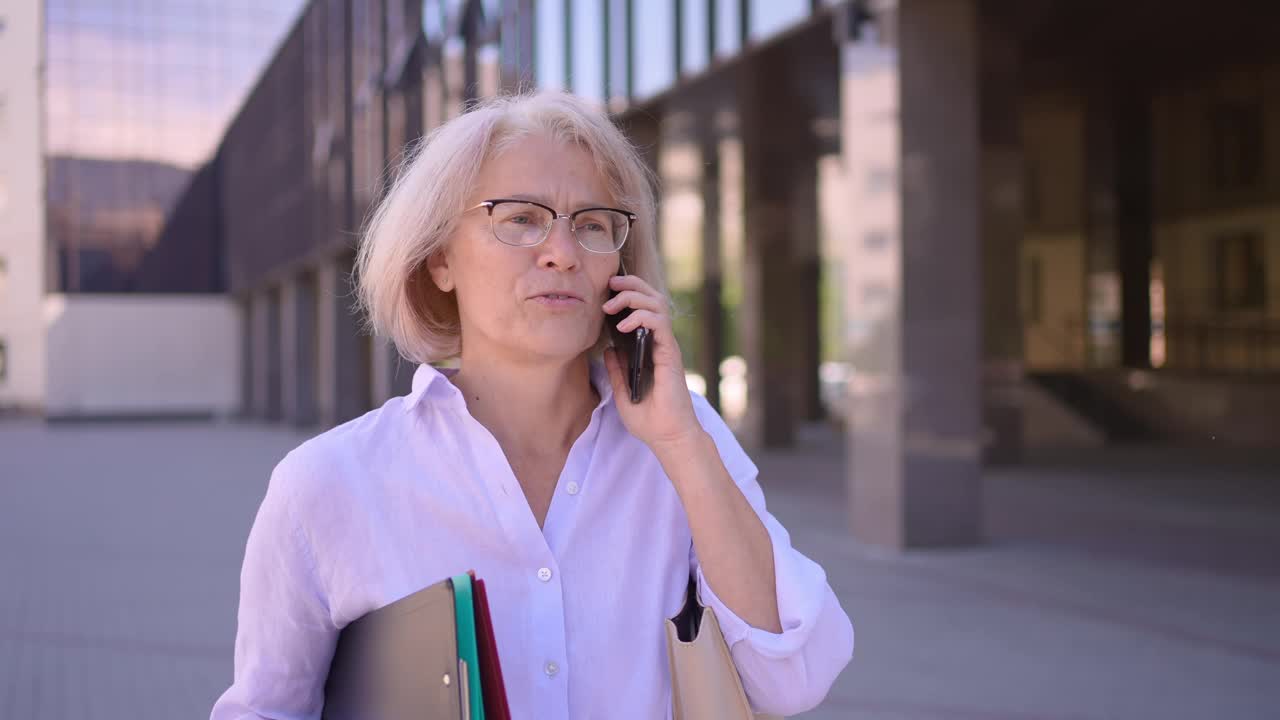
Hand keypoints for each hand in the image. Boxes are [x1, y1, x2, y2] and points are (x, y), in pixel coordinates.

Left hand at [601, 274, 700, 449]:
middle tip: (609, 286)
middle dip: (630, 285)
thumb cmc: (649, 419)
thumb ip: (617, 370)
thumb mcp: (623, 392)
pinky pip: (659, 323)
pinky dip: (640, 317)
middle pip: (651, 298)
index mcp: (650, 349)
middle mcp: (660, 343)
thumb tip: (608, 349)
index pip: (643, 309)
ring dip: (632, 297)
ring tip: (611, 305)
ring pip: (656, 304)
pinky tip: (621, 325)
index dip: (627, 293)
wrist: (667, 437)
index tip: (606, 292)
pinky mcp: (670, 353)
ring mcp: (667, 346)